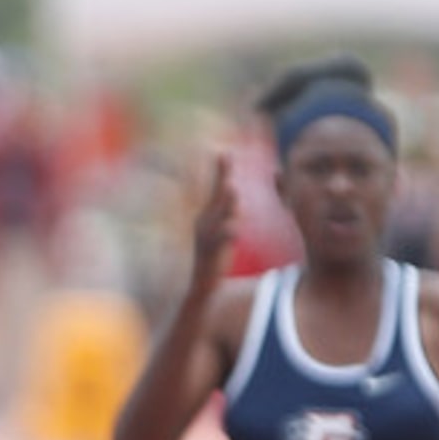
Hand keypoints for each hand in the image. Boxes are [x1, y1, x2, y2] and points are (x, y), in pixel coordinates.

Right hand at [191, 152, 238, 285]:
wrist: (203, 289)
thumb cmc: (215, 259)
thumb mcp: (222, 231)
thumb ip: (228, 212)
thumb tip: (234, 192)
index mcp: (207, 217)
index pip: (215, 189)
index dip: (220, 171)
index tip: (223, 151)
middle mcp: (203, 223)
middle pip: (215, 195)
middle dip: (220, 176)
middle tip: (225, 156)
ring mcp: (205, 238)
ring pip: (216, 216)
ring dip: (224, 202)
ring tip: (232, 188)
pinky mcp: (209, 254)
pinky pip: (220, 241)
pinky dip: (227, 233)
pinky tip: (235, 228)